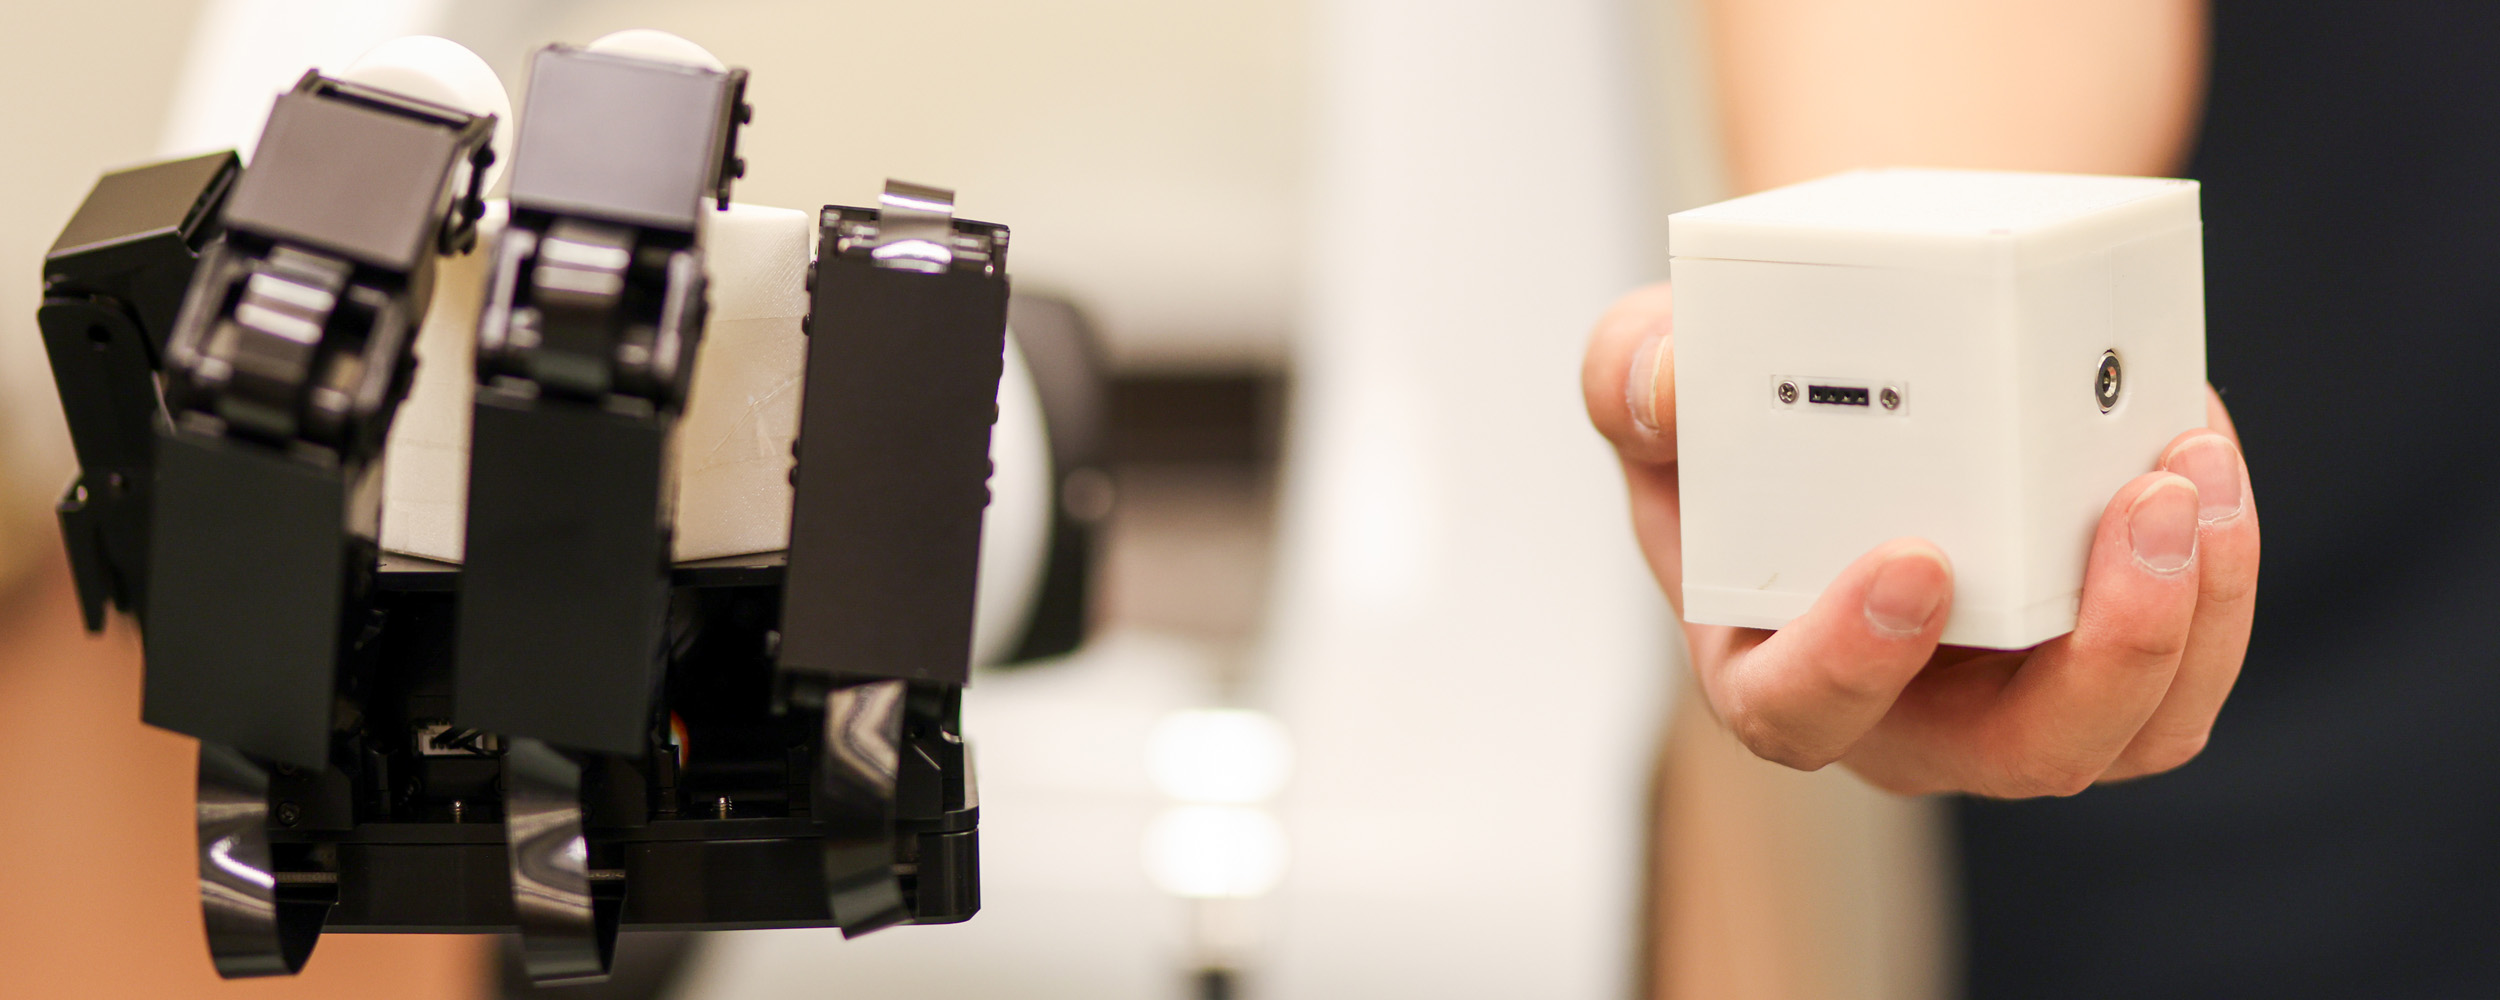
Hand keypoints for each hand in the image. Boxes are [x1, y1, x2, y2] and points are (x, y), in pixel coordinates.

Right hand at [1583, 284, 2258, 796]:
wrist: (1836, 378)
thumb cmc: (1734, 402)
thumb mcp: (1648, 370)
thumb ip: (1630, 373)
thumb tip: (1668, 383)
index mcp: (1765, 661)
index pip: (1798, 712)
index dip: (1854, 660)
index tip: (1915, 561)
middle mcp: (1898, 710)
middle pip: (2019, 752)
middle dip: (2105, 646)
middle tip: (2141, 503)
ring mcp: (2010, 695)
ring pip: (2131, 728)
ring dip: (2192, 612)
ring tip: (2193, 467)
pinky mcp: (2099, 651)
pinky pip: (2187, 659)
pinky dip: (2218, 566)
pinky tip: (2197, 443)